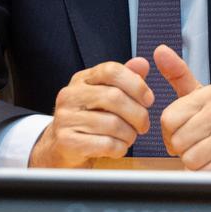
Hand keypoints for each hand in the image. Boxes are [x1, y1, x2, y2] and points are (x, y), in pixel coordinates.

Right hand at [29, 59, 153, 168]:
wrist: (62, 148)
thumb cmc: (90, 120)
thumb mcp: (105, 95)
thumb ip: (124, 80)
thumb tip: (142, 63)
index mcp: (81, 80)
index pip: (111, 71)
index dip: (136, 84)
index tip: (148, 100)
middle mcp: (70, 95)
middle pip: (114, 97)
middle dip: (137, 114)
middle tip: (143, 125)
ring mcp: (65, 118)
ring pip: (112, 123)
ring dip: (129, 134)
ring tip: (129, 137)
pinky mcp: (67, 142)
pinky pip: (105, 144)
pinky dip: (119, 148)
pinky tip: (118, 148)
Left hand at [153, 44, 210, 188]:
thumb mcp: (199, 96)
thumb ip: (178, 73)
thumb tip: (160, 50)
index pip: (168, 120)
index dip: (170, 133)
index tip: (184, 131)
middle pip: (178, 140)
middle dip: (182, 149)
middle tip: (196, 145)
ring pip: (189, 158)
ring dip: (193, 163)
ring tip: (207, 155)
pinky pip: (205, 173)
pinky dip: (205, 174)